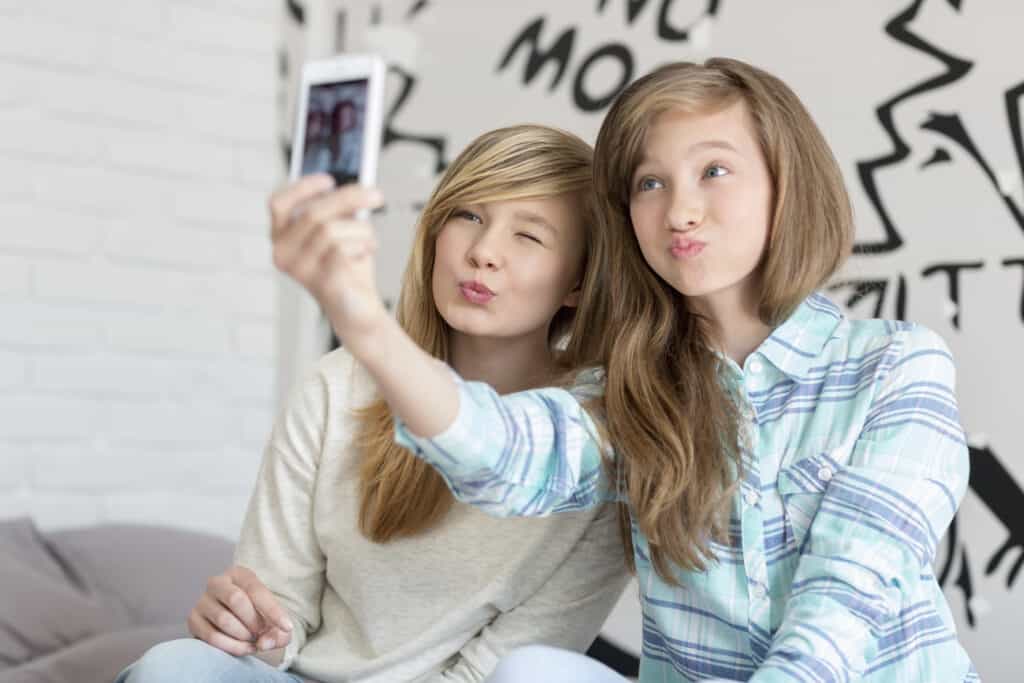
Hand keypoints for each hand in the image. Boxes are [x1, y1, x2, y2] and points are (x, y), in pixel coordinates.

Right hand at [187, 565, 293, 655]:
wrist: (237, 622)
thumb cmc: (258, 616)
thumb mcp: (274, 620)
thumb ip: (278, 632)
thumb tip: (264, 643)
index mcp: (240, 574)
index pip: (256, 590)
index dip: (273, 610)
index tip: (287, 627)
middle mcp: (217, 582)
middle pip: (236, 599)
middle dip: (254, 621)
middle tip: (262, 632)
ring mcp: (202, 601)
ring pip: (223, 619)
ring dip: (243, 635)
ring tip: (253, 640)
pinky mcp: (193, 620)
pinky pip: (211, 636)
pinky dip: (231, 646)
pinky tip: (244, 648)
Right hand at [269, 174, 387, 340]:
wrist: (359, 308)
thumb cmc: (348, 266)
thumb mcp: (340, 230)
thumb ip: (338, 209)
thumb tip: (355, 184)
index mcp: (281, 238)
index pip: (278, 204)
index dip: (303, 187)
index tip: (331, 179)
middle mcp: (283, 255)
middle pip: (313, 213)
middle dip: (350, 198)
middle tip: (377, 195)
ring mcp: (300, 271)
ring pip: (331, 231)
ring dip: (361, 229)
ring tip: (370, 239)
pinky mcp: (321, 284)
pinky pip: (343, 251)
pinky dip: (362, 246)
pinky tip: (367, 252)